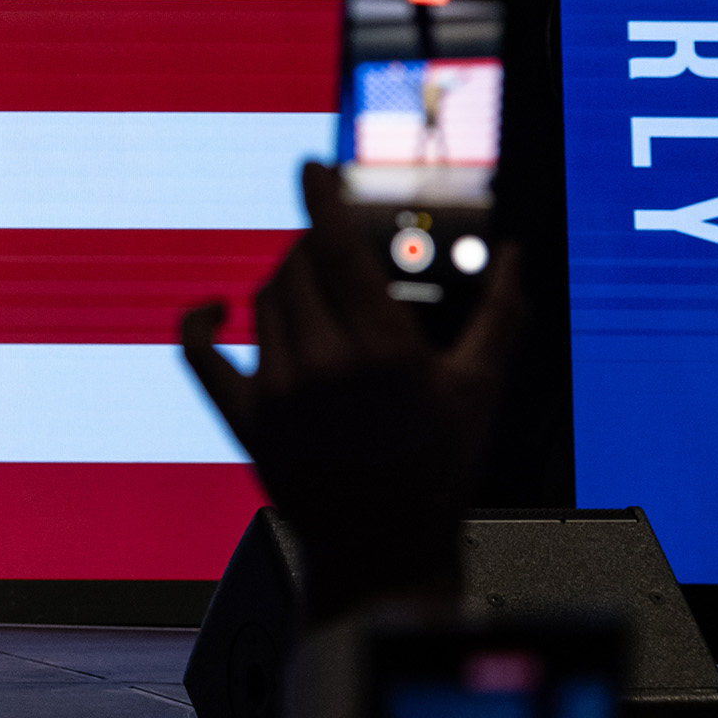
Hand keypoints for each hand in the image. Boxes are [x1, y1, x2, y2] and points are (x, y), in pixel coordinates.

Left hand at [180, 163, 525, 621]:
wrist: (387, 551)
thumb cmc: (439, 469)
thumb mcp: (478, 388)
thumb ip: (501, 312)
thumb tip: (518, 252)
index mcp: (383, 348)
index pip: (336, 247)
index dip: (321, 197)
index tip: (311, 166)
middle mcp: (324, 364)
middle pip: (297, 267)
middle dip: (314, 250)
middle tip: (335, 258)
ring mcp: (278, 392)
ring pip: (262, 301)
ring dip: (283, 285)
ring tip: (316, 302)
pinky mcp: (244, 419)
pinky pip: (199, 355)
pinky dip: (199, 324)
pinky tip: (212, 309)